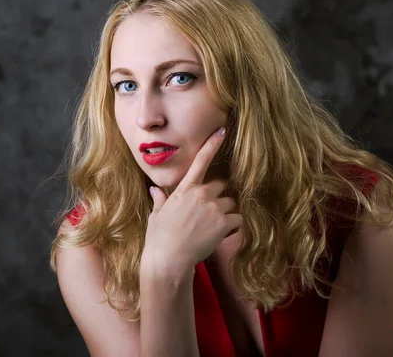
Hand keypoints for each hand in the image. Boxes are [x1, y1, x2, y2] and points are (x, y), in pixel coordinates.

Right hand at [141, 127, 242, 274]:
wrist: (168, 260)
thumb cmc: (159, 239)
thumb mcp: (156, 216)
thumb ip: (160, 200)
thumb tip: (154, 190)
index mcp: (184, 190)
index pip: (200, 161)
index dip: (212, 144)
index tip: (223, 131)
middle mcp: (200, 194)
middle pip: (221, 185)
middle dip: (218, 196)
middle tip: (210, 213)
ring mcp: (213, 207)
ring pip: (230, 202)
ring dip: (226, 212)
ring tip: (212, 228)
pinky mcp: (223, 222)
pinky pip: (238, 219)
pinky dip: (233, 227)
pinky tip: (221, 236)